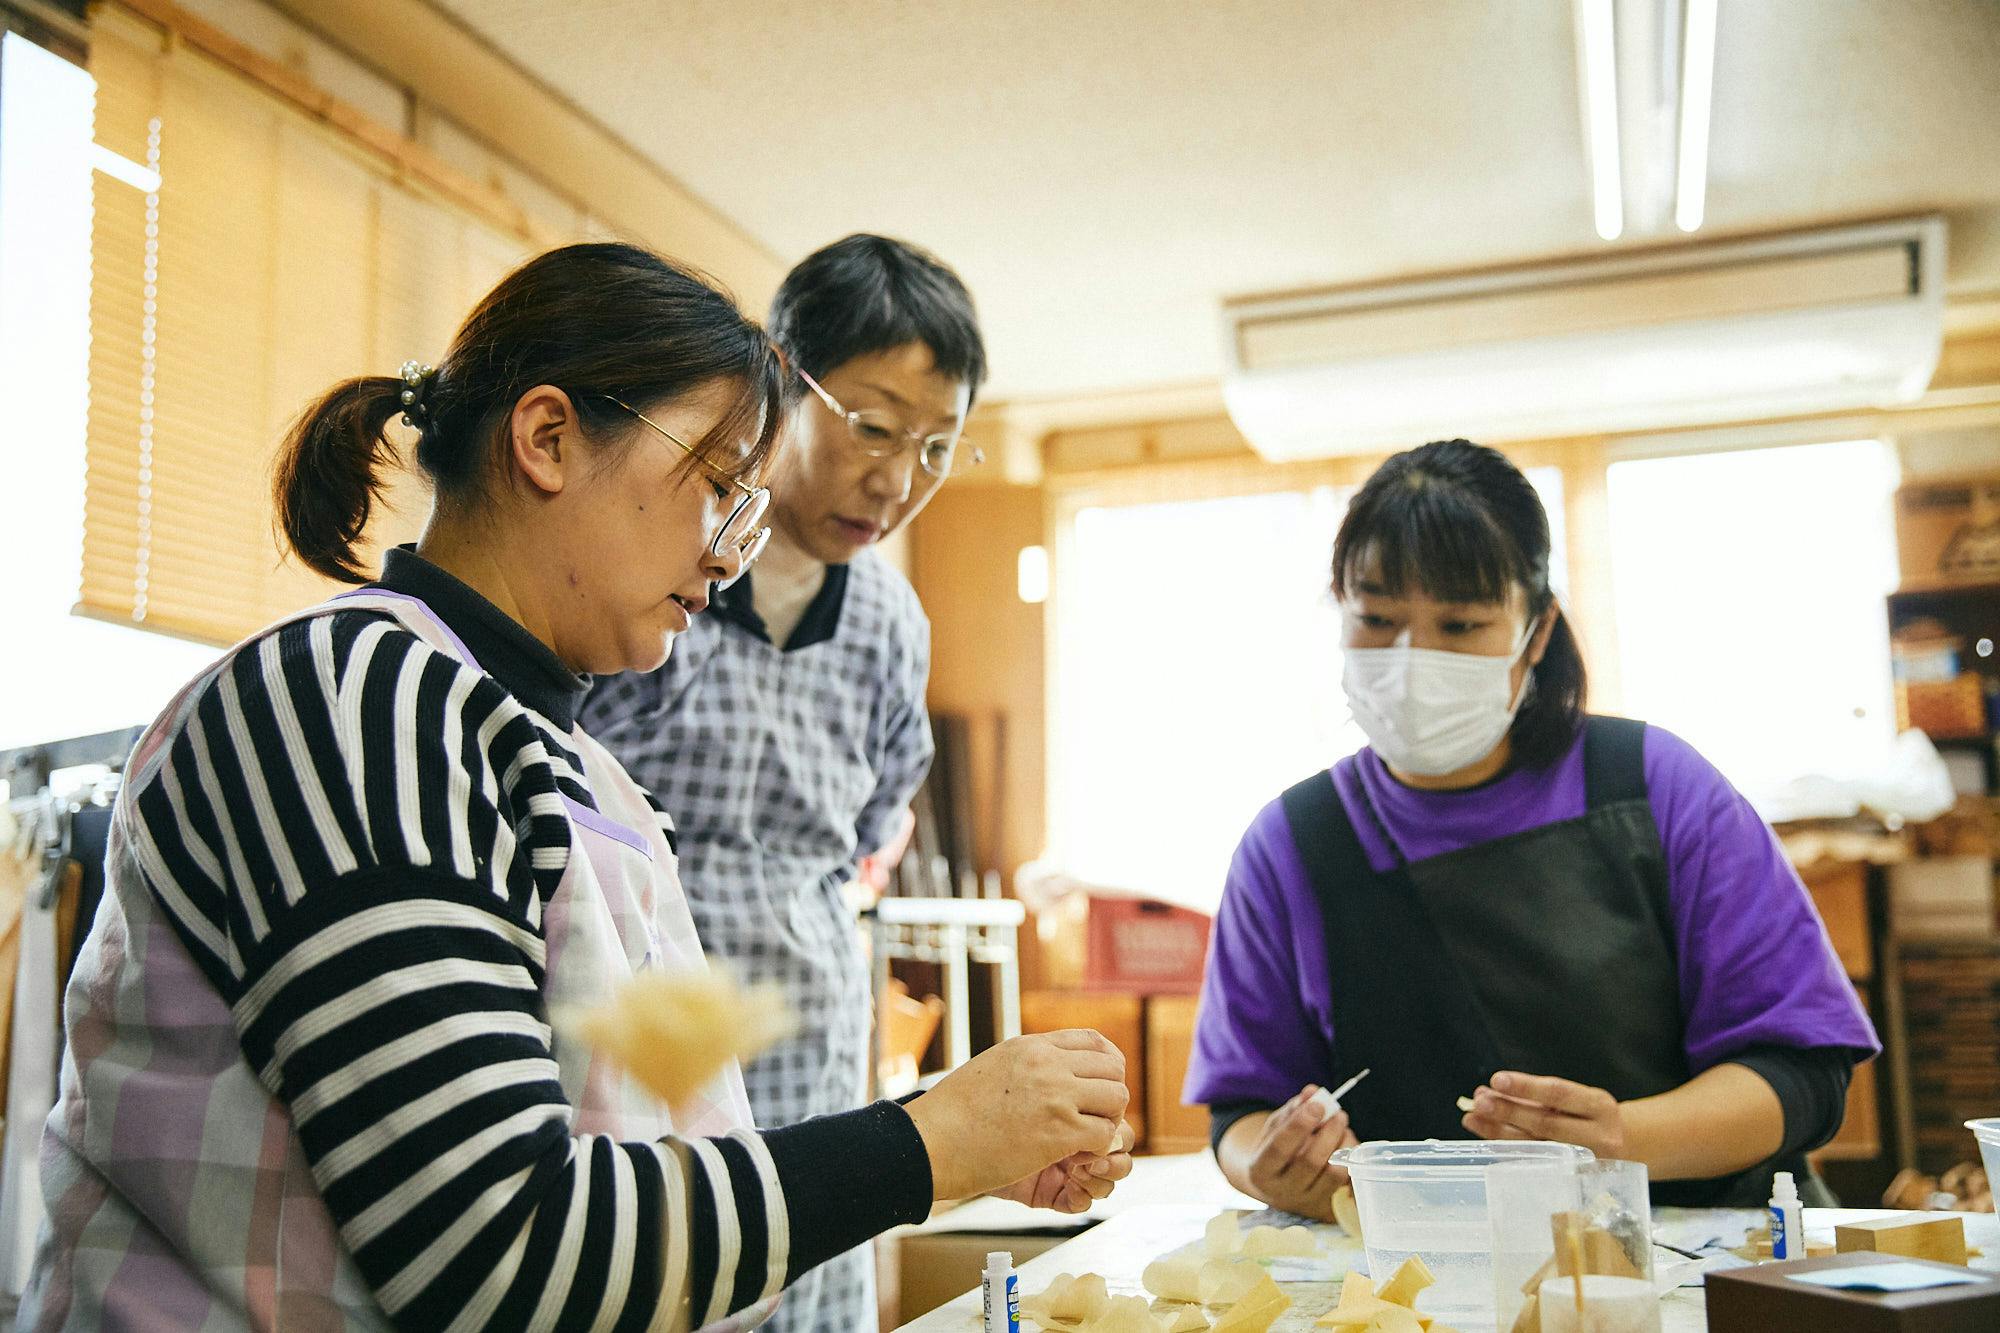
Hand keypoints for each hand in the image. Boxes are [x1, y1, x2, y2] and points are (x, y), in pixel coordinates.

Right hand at [904, 1030, 1128, 1201]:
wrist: (930, 1142)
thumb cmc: (953, 1113)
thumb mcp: (993, 1067)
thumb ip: (1027, 1064)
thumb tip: (1052, 1071)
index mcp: (1031, 1046)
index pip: (1094, 1041)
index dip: (1108, 1065)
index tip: (1100, 1087)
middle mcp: (1048, 1064)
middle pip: (1114, 1070)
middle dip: (1109, 1097)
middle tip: (1092, 1119)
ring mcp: (1055, 1096)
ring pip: (1117, 1099)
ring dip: (1107, 1122)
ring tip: (1084, 1138)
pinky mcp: (1059, 1133)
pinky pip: (1105, 1134)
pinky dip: (1097, 1148)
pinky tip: (1075, 1157)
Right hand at [1226, 1085, 1358, 1220]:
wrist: (1276, 1184)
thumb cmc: (1275, 1149)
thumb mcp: (1275, 1127)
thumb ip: (1293, 1109)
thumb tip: (1312, 1092)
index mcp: (1260, 1171)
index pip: (1279, 1148)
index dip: (1299, 1125)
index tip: (1317, 1105)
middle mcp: (1281, 1192)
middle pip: (1310, 1161)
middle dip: (1328, 1133)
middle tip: (1339, 1114)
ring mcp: (1305, 1202)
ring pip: (1332, 1173)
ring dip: (1344, 1145)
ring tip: (1343, 1128)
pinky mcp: (1325, 1206)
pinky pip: (1346, 1182)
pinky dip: (1351, 1159)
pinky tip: (1346, 1144)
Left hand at [1463, 1071, 1626, 1158]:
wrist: (1630, 1148)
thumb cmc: (1592, 1117)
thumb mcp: (1578, 1099)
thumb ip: (1536, 1096)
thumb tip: (1488, 1092)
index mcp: (1600, 1106)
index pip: (1560, 1094)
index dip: (1526, 1087)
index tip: (1497, 1080)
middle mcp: (1599, 1136)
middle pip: (1546, 1124)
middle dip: (1507, 1112)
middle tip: (1479, 1102)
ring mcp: (1588, 1163)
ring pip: (1538, 1146)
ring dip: (1500, 1132)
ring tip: (1473, 1118)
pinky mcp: (1576, 1181)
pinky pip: (1538, 1164)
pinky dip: (1511, 1151)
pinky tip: (1489, 1140)